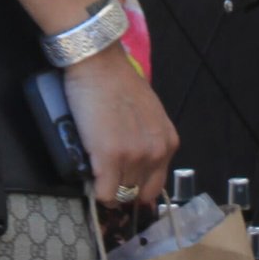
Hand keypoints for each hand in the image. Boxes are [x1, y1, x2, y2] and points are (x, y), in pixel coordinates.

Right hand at [62, 46, 177, 210]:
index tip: (124, 182)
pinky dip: (96, 191)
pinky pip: (104, 193)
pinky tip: (91, 179)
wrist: (100, 66)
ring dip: (108, 187)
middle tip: (107, 178)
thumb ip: (148, 138)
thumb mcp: (148, 114)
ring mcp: (134, 157)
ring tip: (96, 172)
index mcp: (168, 142)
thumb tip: (135, 160)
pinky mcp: (110, 159)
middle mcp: (156, 153)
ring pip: (120, 193)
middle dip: (123, 189)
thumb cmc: (119, 84)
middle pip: (137, 192)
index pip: (155, 184)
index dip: (137, 185)